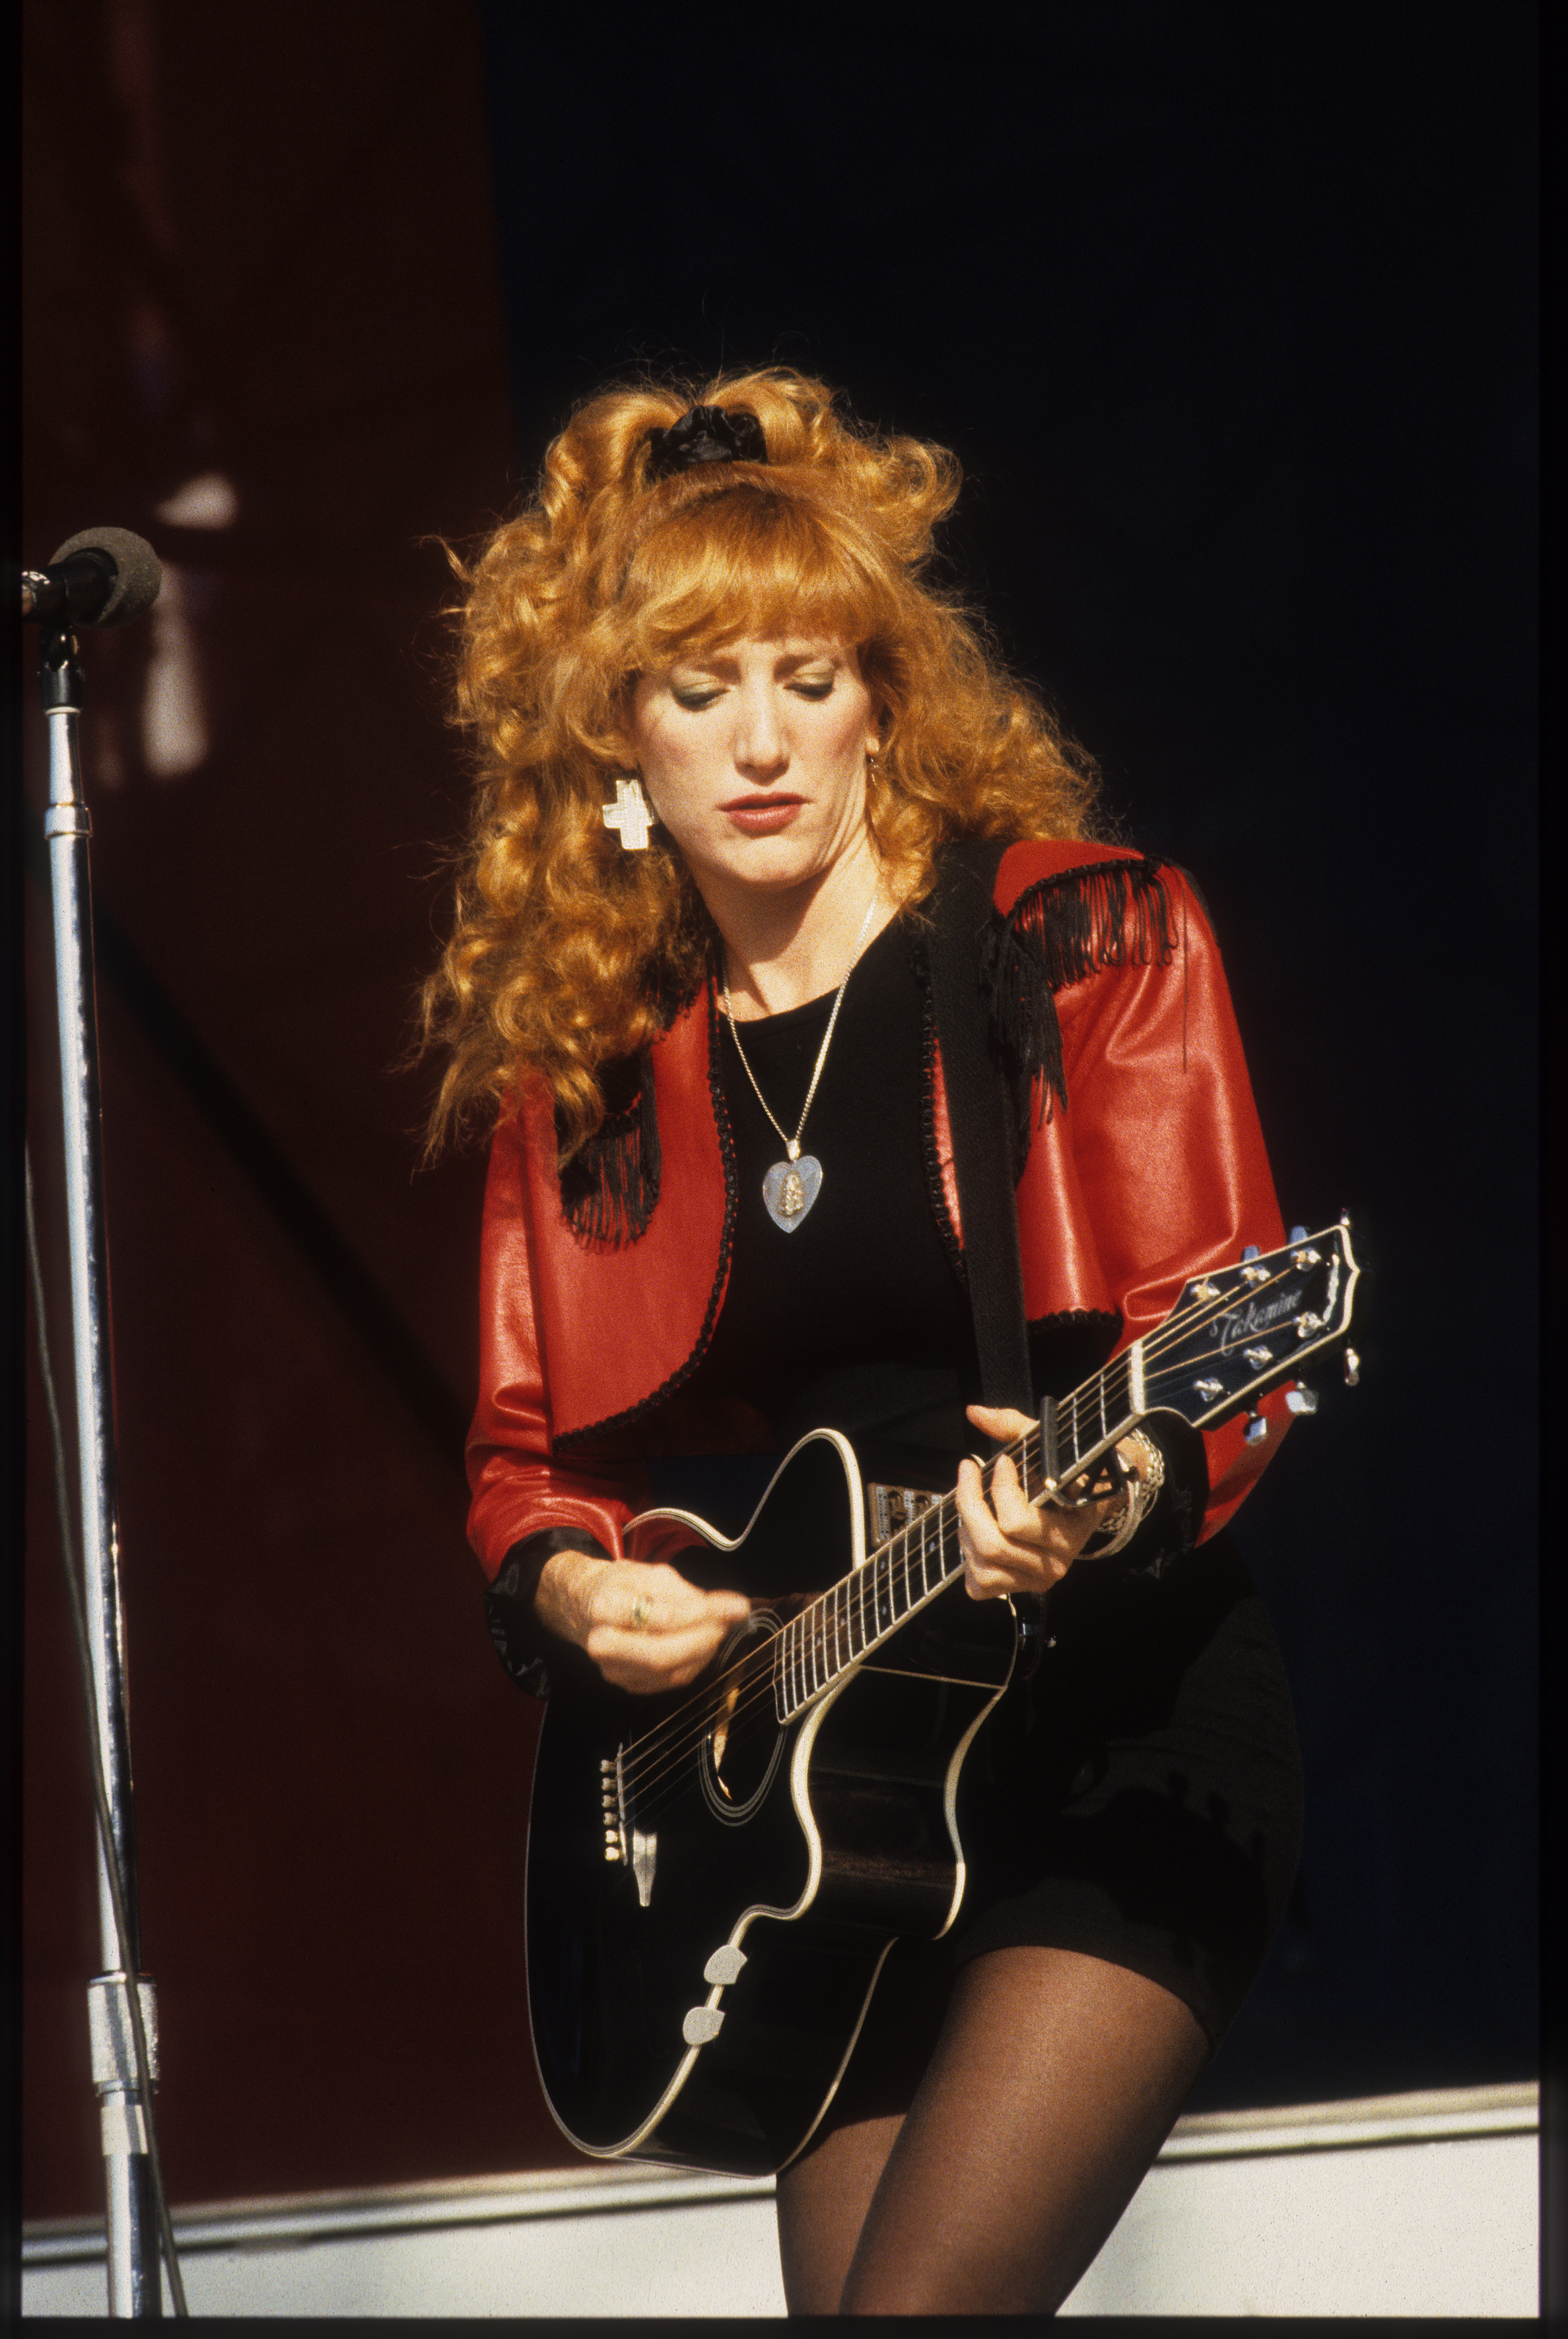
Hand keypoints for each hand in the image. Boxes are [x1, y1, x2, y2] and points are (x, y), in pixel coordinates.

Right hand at [536, 1552, 752, 1692]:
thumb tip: (724, 1610)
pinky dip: (694, 1664)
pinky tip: (701, 1644)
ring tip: (717, 1628)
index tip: (737, 1606)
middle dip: (705, 1640)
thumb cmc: (619, 1585)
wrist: (583, 1605)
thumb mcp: (649, 1573)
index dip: (705, 1614)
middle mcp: (603, 1645)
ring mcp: (613, 1670)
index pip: (662, 1617)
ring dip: (705, 1652)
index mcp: (605, 1608)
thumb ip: (687, 1593)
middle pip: (663, 1655)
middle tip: (728, 1622)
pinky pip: (670, 1682)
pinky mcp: (626, 1684)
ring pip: (671, 1673)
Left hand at [955, 1405, 1148, 1602]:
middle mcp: (1055, 1562)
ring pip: (982, 1567)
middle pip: (992, 1545)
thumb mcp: (1048, 1446)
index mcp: (1069, 1530)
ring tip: (973, 1504)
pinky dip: (968, 1560)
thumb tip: (976, 1413)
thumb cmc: (1067, 1472)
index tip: (1000, 1462)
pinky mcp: (1019, 1588)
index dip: (1000, 1488)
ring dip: (967, 1530)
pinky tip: (976, 1533)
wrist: (1090, 1501)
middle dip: (969, 1504)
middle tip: (969, 1474)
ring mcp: (1037, 1579)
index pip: (1017, 1522)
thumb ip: (1013, 1426)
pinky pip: (979, 1586)